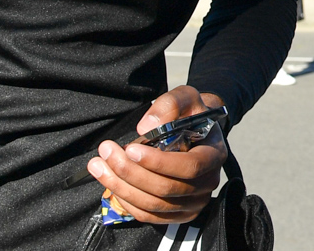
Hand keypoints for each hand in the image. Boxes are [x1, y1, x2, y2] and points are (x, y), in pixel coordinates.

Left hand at [87, 87, 226, 224]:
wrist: (194, 129)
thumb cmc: (190, 114)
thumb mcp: (186, 97)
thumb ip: (170, 104)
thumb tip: (146, 126)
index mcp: (214, 155)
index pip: (189, 167)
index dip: (159, 162)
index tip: (131, 150)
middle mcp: (207, 183)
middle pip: (167, 189)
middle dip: (131, 172)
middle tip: (106, 152)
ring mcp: (193, 202)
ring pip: (154, 205)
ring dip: (121, 186)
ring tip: (99, 165)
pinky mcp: (176, 213)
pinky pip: (148, 215)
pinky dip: (126, 201)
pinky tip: (110, 181)